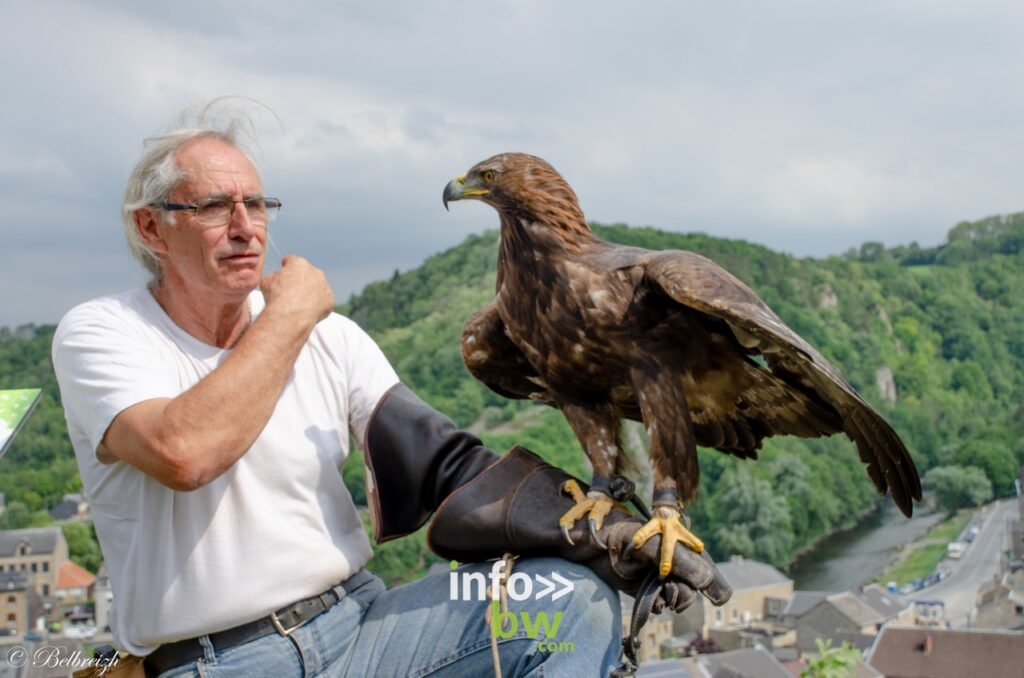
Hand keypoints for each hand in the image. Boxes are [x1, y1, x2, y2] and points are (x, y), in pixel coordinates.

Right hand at [260, 255, 334, 326]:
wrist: (289, 315)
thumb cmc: (276, 297)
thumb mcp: (265, 281)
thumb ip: (273, 276)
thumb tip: (275, 278)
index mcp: (298, 263)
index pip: (291, 260)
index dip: (286, 265)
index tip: (284, 268)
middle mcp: (315, 272)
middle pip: (307, 274)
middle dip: (300, 280)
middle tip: (292, 291)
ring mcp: (324, 286)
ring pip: (317, 287)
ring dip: (311, 293)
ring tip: (299, 304)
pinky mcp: (330, 300)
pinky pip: (323, 301)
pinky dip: (317, 305)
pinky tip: (307, 311)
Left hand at [599, 520, 731, 611]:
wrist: (595, 543)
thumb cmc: (624, 535)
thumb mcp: (654, 546)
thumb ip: (679, 561)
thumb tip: (705, 580)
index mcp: (680, 548)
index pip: (705, 569)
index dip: (714, 584)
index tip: (719, 598)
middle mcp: (673, 564)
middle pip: (693, 588)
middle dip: (685, 594)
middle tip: (670, 589)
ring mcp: (660, 578)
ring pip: (680, 599)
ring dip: (673, 601)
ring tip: (660, 594)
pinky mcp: (646, 589)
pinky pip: (662, 604)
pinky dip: (660, 605)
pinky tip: (653, 600)